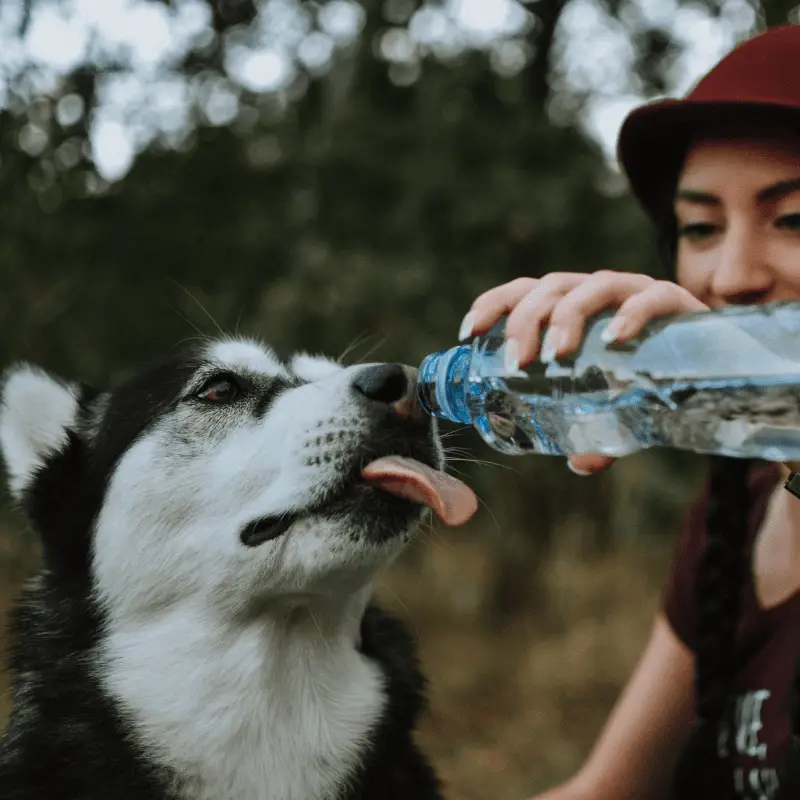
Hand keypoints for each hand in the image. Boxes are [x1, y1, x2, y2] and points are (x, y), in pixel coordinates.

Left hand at [459, 271, 708, 473]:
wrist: (715, 370)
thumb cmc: (650, 381)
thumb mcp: (612, 409)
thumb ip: (595, 433)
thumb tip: (580, 461)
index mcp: (572, 309)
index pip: (524, 292)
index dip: (494, 305)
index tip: (468, 332)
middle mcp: (598, 294)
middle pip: (552, 288)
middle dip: (526, 320)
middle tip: (515, 362)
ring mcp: (637, 293)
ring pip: (594, 287)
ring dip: (569, 316)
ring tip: (557, 355)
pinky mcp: (677, 303)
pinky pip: (654, 296)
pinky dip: (633, 313)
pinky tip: (616, 338)